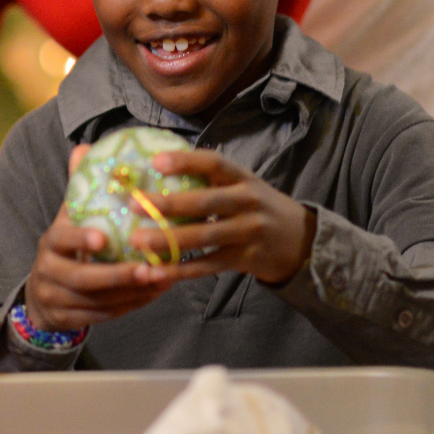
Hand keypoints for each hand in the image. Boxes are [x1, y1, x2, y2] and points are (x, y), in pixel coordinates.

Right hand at [24, 180, 168, 331]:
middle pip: (82, 279)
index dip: (80, 240)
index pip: (62, 240)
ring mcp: (56, 298)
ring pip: (97, 302)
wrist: (41, 296)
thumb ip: (77, 186)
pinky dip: (130, 305)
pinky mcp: (68, 320)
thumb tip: (86, 147)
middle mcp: (48, 271)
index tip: (103, 237)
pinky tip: (154, 293)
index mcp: (49, 242)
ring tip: (162, 280)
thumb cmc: (65, 248)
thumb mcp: (67, 218)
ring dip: (132, 292)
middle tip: (149, 269)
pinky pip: (104, 316)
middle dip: (117, 275)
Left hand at [130, 149, 317, 285]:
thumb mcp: (240, 184)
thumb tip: (152, 163)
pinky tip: (155, 272)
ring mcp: (249, 233)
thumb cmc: (254, 205)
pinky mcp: (245, 260)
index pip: (214, 164)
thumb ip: (207, 177)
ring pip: (204, 237)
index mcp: (243, 178)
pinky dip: (181, 270)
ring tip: (136, 240)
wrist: (300, 240)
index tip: (154, 161)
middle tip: (133, 204)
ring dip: (168, 240)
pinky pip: (208, 265)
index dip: (185, 161)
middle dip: (168, 204)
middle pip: (206, 203)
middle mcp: (248, 202)